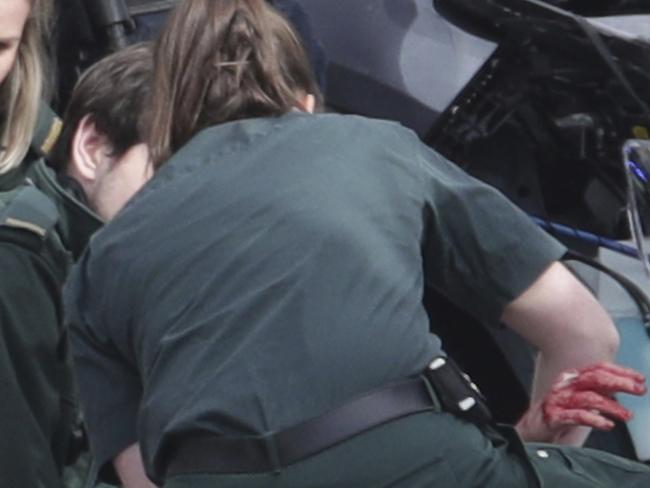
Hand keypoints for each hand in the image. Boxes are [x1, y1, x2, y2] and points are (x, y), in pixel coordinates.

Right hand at [515, 362, 645, 442]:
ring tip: (626, 415)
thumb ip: (596, 392)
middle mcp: (564, 386)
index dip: (620, 371)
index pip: (597, 369)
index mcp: (571, 379)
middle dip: (620, 382)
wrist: (530, 431)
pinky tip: (607, 425)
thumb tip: (620, 387)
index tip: (639, 378)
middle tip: (639, 389)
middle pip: (594, 378)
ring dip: (611, 406)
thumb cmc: (556, 414)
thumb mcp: (578, 399)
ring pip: (588, 398)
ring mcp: (557, 401)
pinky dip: (594, 420)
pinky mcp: (553, 417)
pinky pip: (576, 415)